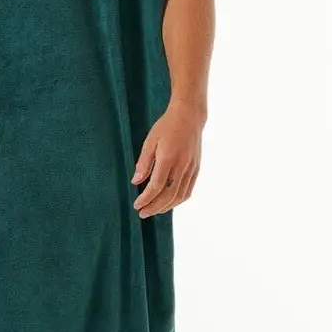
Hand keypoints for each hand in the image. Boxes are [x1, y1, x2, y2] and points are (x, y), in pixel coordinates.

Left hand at [131, 100, 204, 216]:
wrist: (190, 117)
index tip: (137, 205)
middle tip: (142, 213)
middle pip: (169, 195)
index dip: (146, 199)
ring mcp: (191, 169)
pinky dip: (178, 200)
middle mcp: (182, 166)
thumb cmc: (167, 127)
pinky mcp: (196, 169)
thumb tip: (136, 181)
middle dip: (154, 207)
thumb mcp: (150, 141)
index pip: (156, 186)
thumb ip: (144, 162)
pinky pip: (188, 190)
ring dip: (166, 207)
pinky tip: (169, 203)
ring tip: (154, 210)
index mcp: (168, 159)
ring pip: (180, 196)